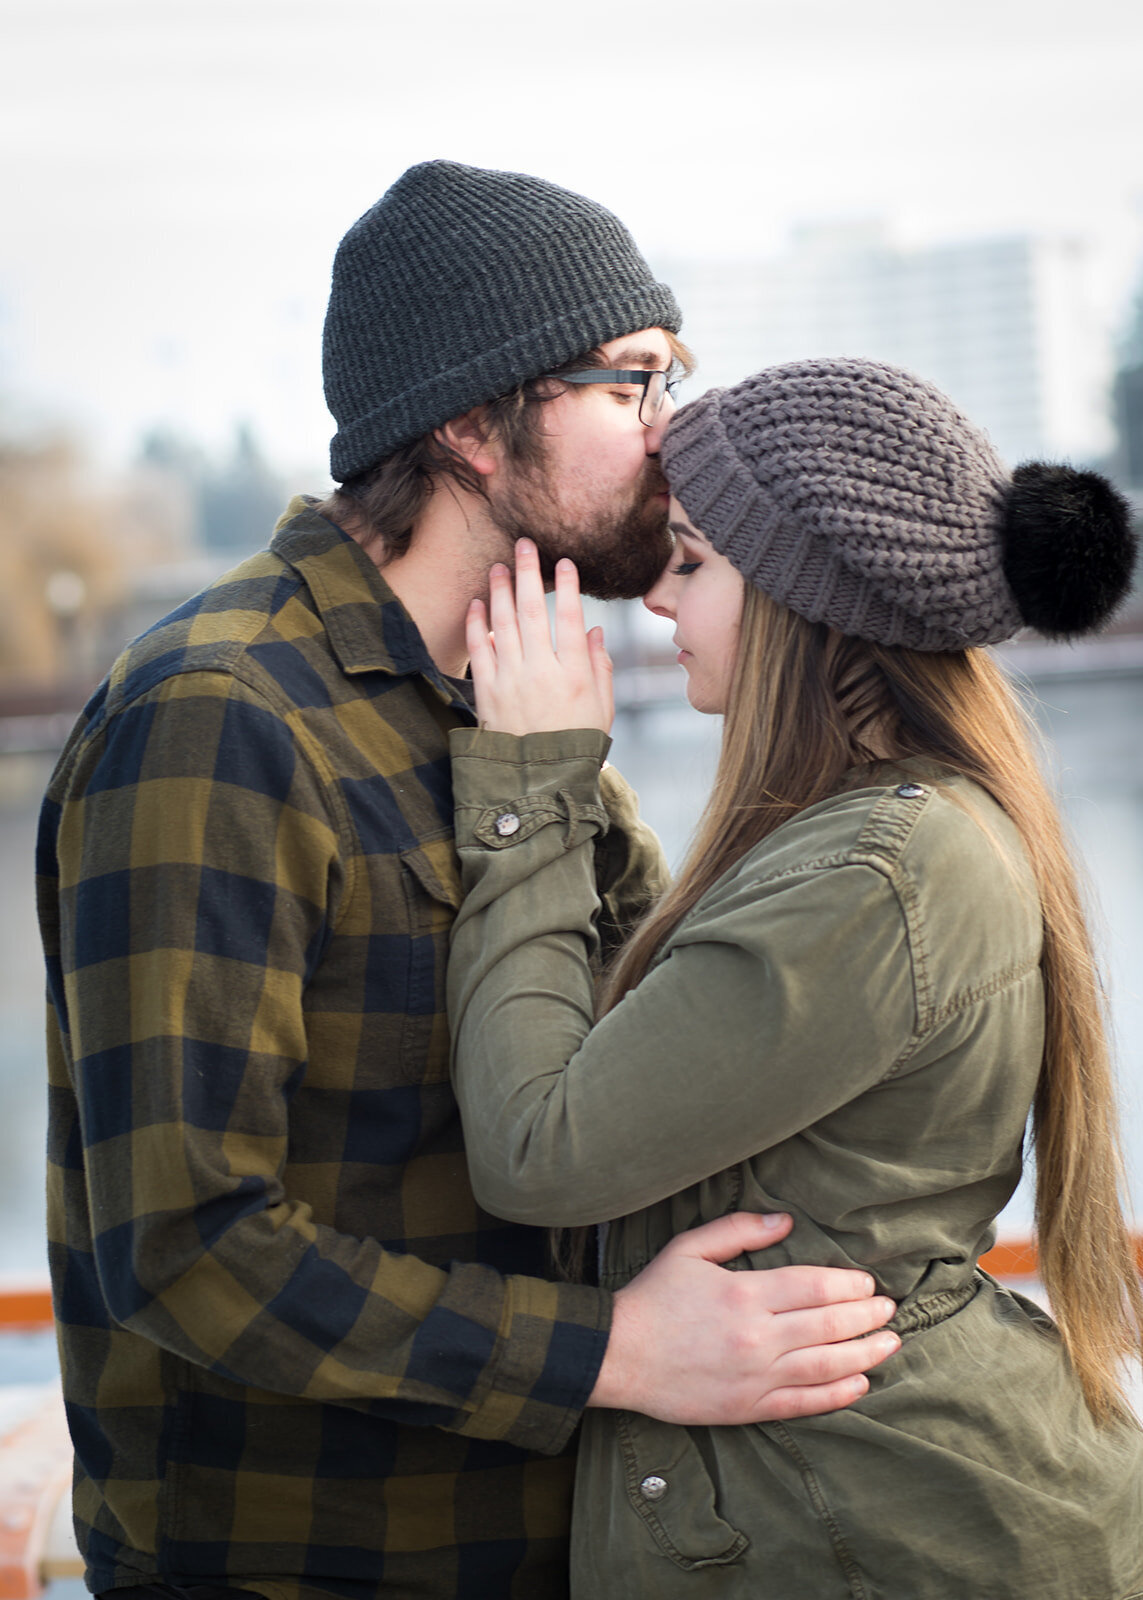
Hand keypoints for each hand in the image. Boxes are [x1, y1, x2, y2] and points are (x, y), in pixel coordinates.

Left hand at [466, 538, 613, 734]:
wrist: (540, 781)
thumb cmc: (576, 742)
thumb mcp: (602, 707)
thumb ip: (600, 666)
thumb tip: (594, 630)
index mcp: (574, 674)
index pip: (570, 618)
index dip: (567, 587)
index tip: (564, 561)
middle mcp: (541, 672)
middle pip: (532, 611)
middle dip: (528, 573)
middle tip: (523, 544)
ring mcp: (511, 680)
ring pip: (503, 624)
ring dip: (500, 590)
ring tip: (498, 566)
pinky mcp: (487, 692)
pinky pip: (480, 649)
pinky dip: (477, 623)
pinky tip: (478, 603)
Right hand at [587, 1211, 899, 1423]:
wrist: (619, 1355)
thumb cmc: (653, 1297)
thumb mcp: (689, 1248)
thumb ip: (739, 1229)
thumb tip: (785, 1221)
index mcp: (744, 1293)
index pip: (814, 1287)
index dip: (849, 1285)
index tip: (868, 1283)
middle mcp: (757, 1336)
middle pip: (829, 1325)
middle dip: (867, 1316)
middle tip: (890, 1309)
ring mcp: (755, 1376)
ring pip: (826, 1366)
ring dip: (865, 1354)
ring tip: (890, 1344)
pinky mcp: (748, 1407)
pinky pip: (804, 1403)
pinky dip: (838, 1395)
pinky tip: (860, 1384)